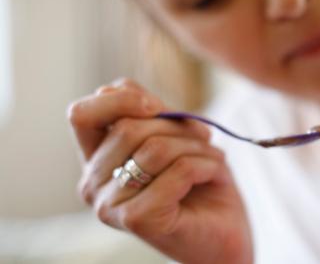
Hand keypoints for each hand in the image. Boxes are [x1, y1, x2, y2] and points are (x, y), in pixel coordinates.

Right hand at [68, 78, 252, 263]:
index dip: (119, 100)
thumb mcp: (175, 137)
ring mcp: (111, 206)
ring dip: (198, 147)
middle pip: (128, 127)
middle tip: (204, 139)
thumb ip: (150, 115)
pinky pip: (179, 170)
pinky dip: (207, 165)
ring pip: (156, 148)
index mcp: (96, 161)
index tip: (156, 105)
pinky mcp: (137, 220)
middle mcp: (93, 185)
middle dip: (178, 127)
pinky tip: (214, 175)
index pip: (81, 115)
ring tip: (213, 159)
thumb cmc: (200, 184)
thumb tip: (136, 96)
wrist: (225, 236)